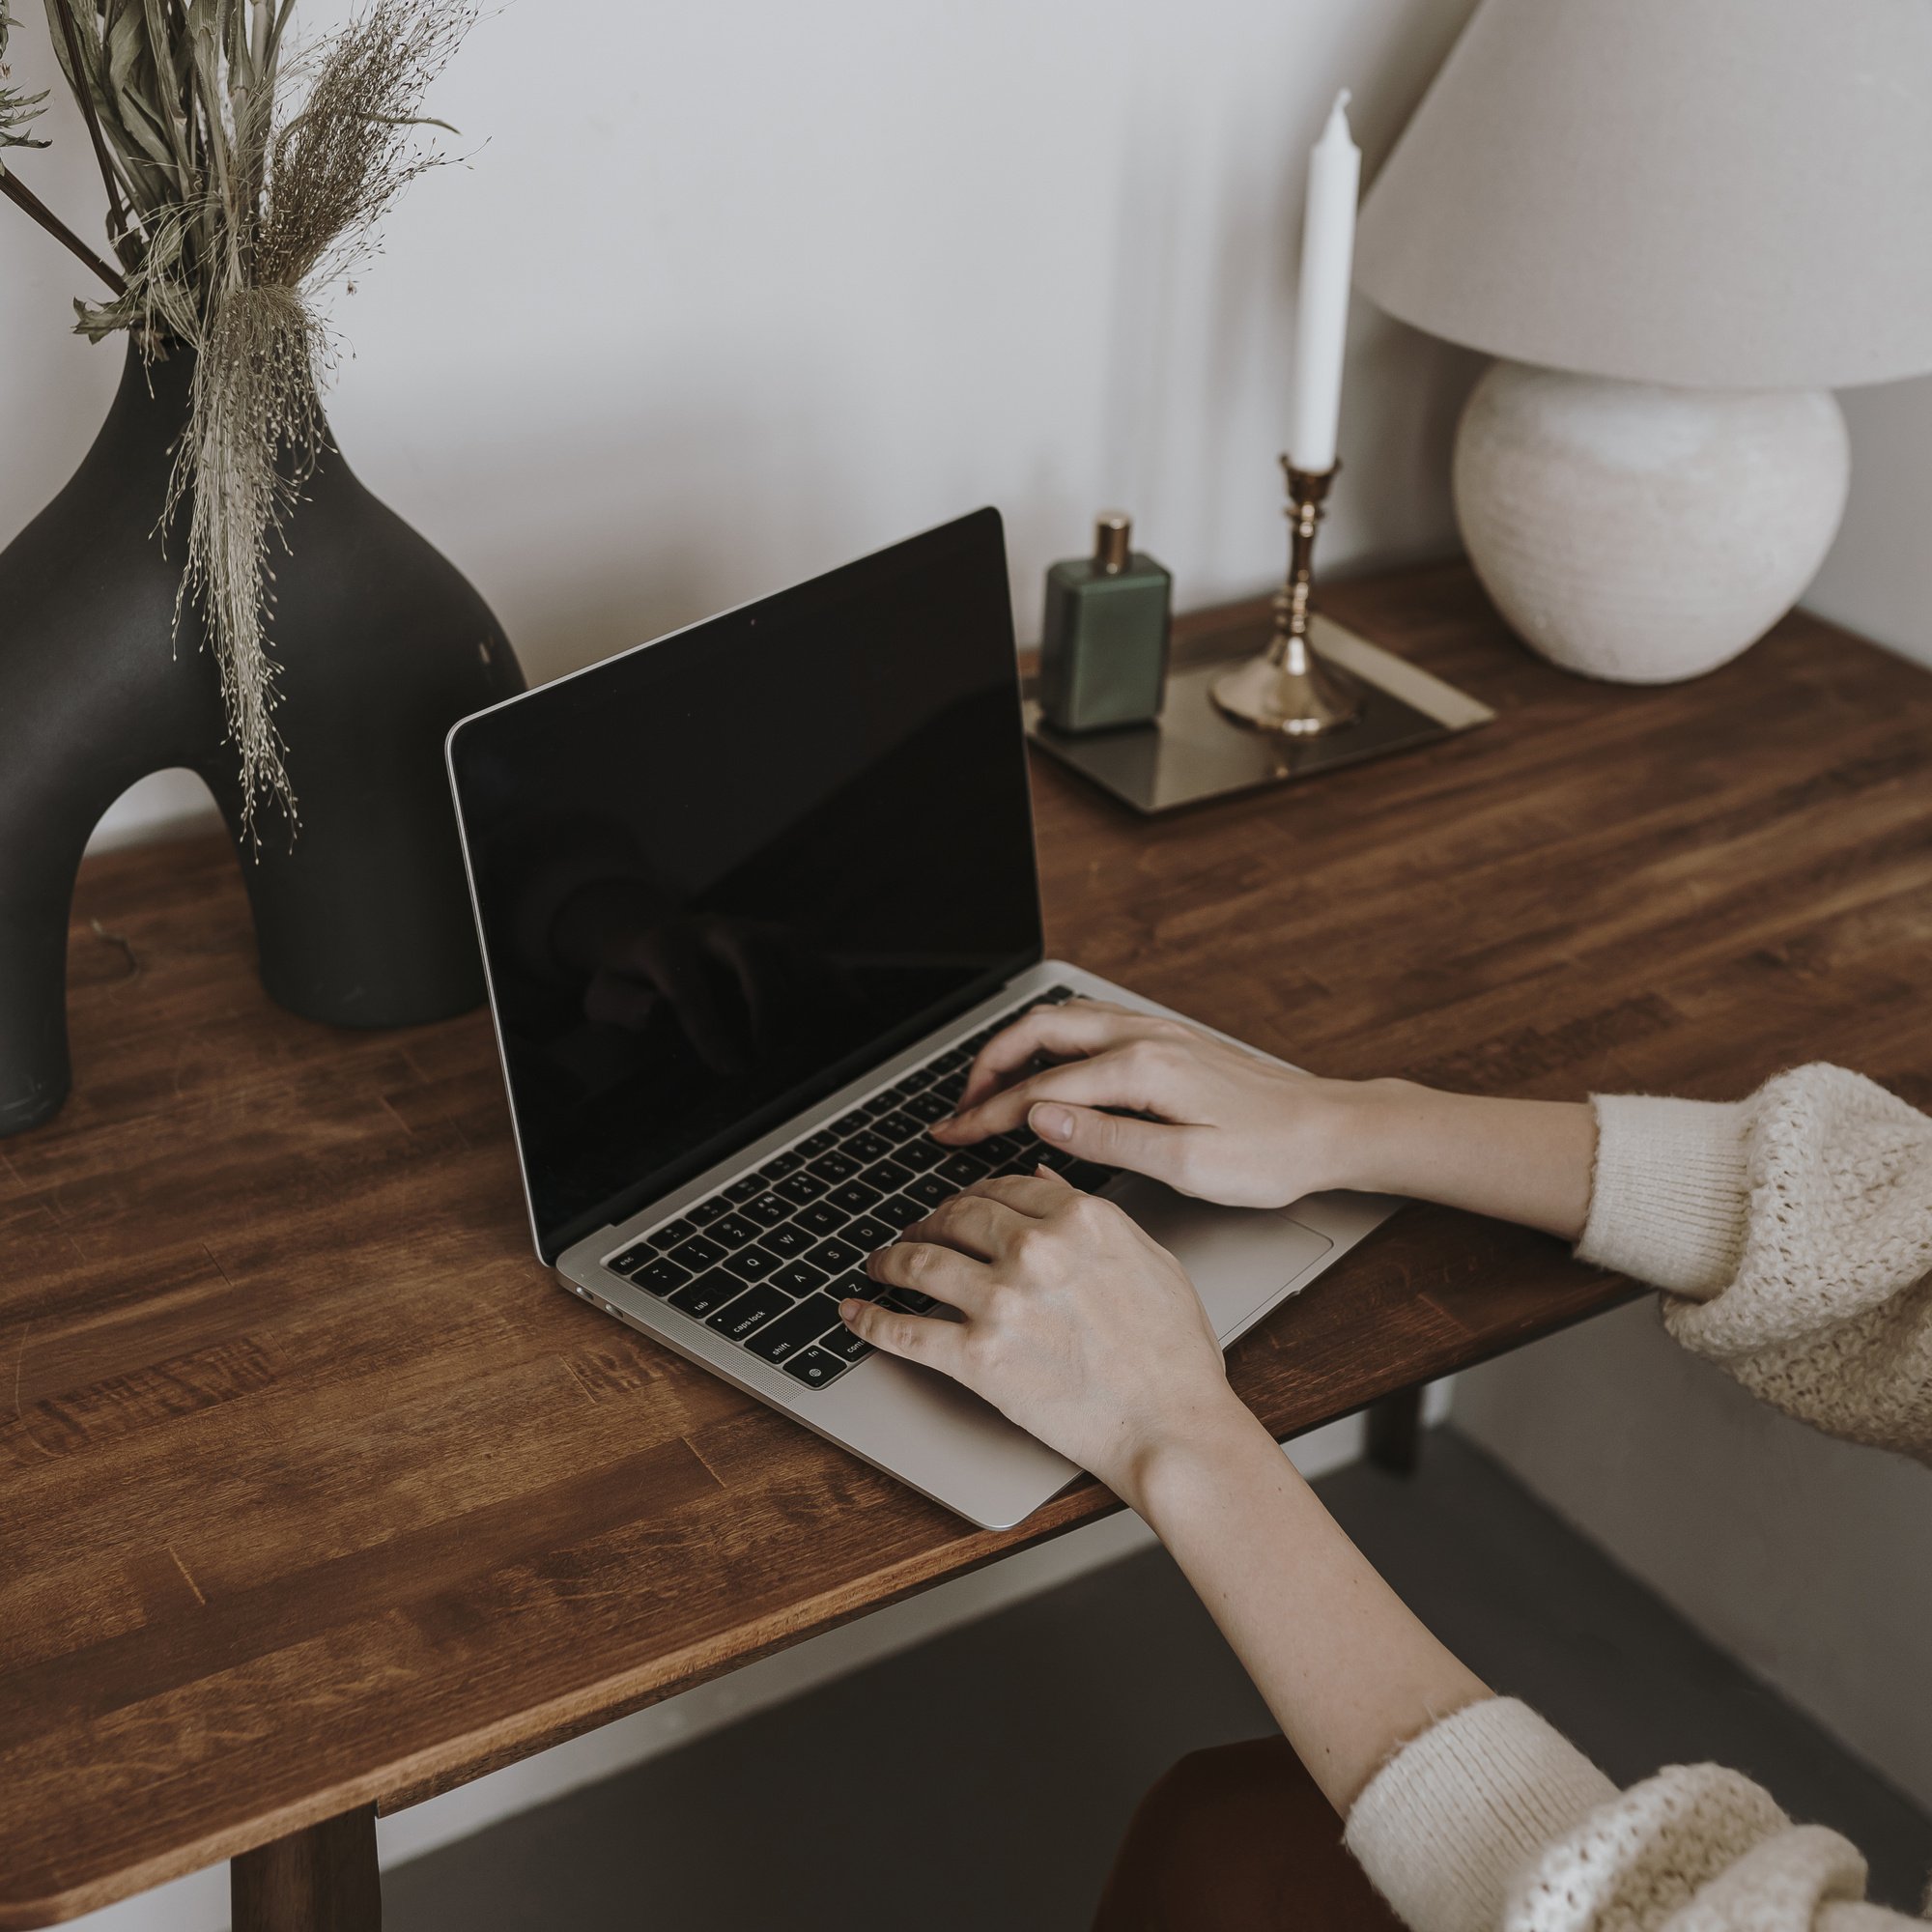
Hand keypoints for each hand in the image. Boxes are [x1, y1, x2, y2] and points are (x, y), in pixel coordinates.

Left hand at [841, 1168, 1244, 1502]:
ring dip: (889, 1260)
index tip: (963, 1207)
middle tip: (916, 1231)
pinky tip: (856, 1313)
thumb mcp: (1151, 1261)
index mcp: (1080, 1219)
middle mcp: (1035, 1249)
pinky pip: (906, 1330)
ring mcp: (1001, 1301)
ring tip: (879, 1264)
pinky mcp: (977, 1356)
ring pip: (920, 1262)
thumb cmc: (1173, 1355)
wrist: (1171, 1427)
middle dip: (929, 1221)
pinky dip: (871, 1320)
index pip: (1004, 1188)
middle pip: (957, 1216)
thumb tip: (1046, 1182)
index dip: (975, 1196)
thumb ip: (1094, 1217)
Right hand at [933, 998, 1346, 1207]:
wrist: (1330, 1129)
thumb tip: (1040, 1118)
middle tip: (957, 1108)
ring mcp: (1155, 1031)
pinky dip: (1048, 1043)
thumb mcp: (1187, 1163)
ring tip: (987, 1089)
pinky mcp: (1167, 1039)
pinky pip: (1088, 1025)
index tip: (951, 1136)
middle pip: (1037, 1032)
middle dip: (986, 1067)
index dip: (986, 1115)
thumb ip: (1107, 1137)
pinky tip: (1044, 1069)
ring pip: (1061, 1020)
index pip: (1039, 1088)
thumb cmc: (1270, 1155)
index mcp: (1142, 1067)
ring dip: (1015, 1049)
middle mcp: (1143, 1036)